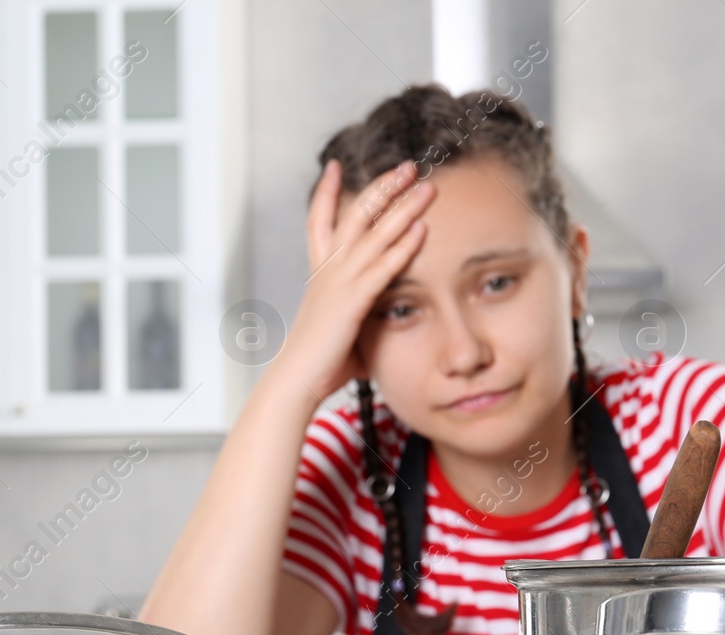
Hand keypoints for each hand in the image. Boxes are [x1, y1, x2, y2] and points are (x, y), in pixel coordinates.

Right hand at [272, 159, 434, 402]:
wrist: (297, 380)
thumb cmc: (319, 362)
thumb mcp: (342, 328)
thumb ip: (361, 316)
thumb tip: (378, 324)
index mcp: (320, 273)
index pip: (320, 221)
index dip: (328, 192)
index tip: (335, 165)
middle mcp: (328, 270)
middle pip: (355, 214)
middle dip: (383, 187)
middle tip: (408, 166)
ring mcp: (339, 283)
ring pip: (374, 233)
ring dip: (403, 207)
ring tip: (427, 186)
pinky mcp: (352, 301)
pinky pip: (383, 267)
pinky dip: (403, 246)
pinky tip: (422, 228)